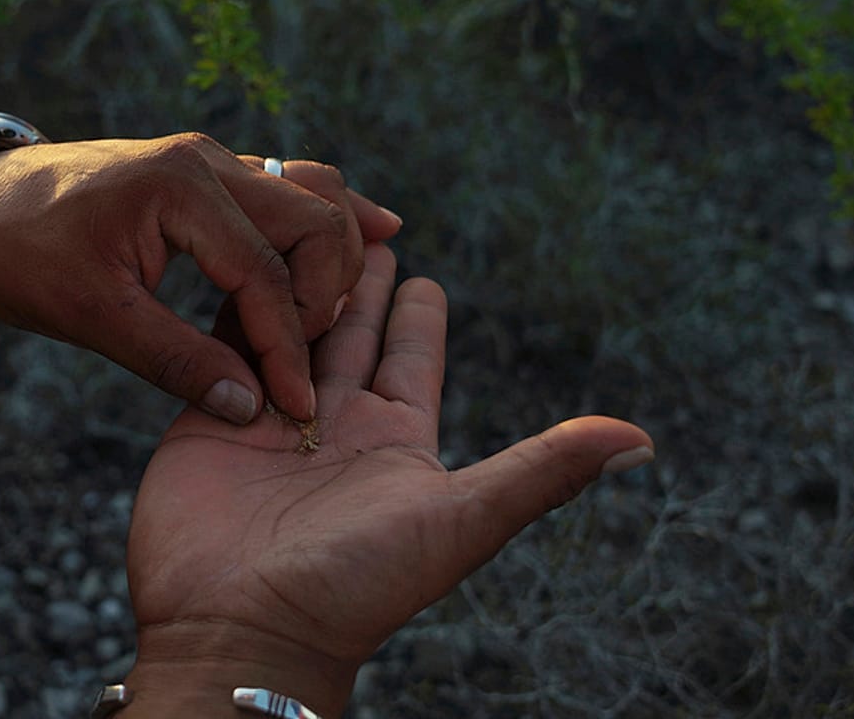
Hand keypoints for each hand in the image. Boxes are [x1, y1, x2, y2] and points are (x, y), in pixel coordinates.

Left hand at [0, 133, 400, 422]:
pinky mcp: (205, 174)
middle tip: (311, 362)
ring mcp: (210, 161)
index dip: (287, 348)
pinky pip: (288, 187)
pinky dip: (322, 221)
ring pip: (312, 191)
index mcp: (180, 189)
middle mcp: (208, 161)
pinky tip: (370, 235)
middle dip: (326, 295)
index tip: (297, 406)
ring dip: (336, 252)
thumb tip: (248, 406)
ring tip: (344, 314)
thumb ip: (173, 359)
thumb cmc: (20, 254)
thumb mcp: (89, 316)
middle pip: (315, 219)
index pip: (265, 274)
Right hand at [121, 244, 653, 716]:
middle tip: (357, 223)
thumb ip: (541, 472)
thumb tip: (642, 440)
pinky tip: (237, 265)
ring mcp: (268, 419)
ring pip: (288, 328)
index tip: (423, 270)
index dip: (418, 312)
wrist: (241, 629)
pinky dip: (235, 305)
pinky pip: (226, 346)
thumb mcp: (461, 521)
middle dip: (354, 280)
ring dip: (295, 281)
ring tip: (298, 228)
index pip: (411, 356)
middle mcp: (334, 425)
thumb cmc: (356, 586)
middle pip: (348, 331)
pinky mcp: (211, 417)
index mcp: (396, 440)